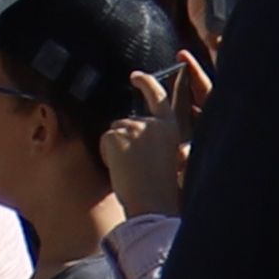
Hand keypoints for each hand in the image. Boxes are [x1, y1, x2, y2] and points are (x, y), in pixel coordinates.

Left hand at [104, 50, 207, 222]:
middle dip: (126, 138)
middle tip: (137, 163)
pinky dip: (108, 155)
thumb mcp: (173, 159)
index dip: (146, 83)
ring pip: (115, 131)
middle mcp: (152, 123)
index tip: (136, 76)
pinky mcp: (115, 135)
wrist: (152, 202)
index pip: (158, 96)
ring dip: (117, 148)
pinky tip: (121, 168)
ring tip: (131, 168)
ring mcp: (133, 127)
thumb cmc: (164, 187)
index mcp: (170, 127)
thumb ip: (162, 141)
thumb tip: (154, 136)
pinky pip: (105, 140)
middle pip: (128, 121)